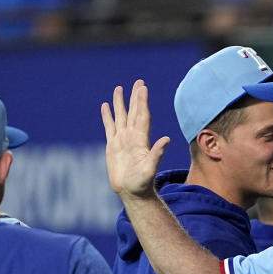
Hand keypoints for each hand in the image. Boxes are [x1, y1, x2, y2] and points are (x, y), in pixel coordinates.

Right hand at [101, 80, 170, 199]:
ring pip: (120, 117)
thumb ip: (157, 153)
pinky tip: (105, 106)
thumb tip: (167, 139)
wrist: (132, 192)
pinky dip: (107, 116)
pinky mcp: (112, 146)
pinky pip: (109, 127)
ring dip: (120, 103)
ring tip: (118, 89)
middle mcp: (132, 137)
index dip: (141, 102)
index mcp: (140, 140)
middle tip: (138, 81)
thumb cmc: (142, 183)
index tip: (142, 87)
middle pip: (133, 112)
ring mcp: (122, 140)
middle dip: (135, 97)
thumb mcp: (150, 168)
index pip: (141, 116)